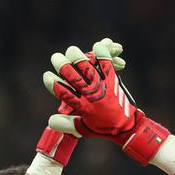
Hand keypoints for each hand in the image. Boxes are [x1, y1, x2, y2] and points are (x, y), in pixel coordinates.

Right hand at [36, 39, 124, 165]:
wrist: (127, 127)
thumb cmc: (103, 128)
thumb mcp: (83, 129)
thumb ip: (66, 124)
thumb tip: (49, 121)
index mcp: (83, 108)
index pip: (64, 94)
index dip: (53, 84)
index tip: (47, 76)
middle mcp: (92, 96)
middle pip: (74, 77)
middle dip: (62, 66)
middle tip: (55, 57)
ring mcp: (103, 87)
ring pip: (88, 68)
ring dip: (79, 57)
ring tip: (71, 50)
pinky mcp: (113, 81)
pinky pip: (108, 64)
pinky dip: (104, 54)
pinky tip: (97, 45)